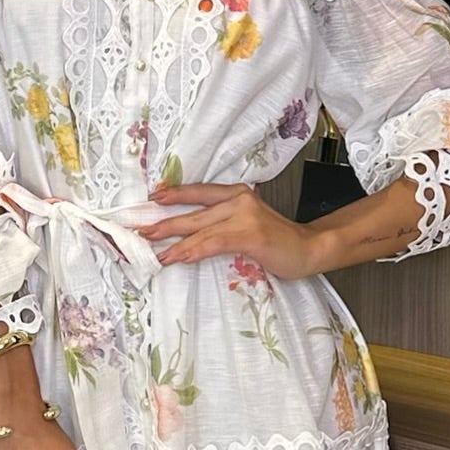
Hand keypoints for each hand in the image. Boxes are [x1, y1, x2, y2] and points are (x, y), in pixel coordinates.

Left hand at [143, 181, 329, 278]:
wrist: (309, 249)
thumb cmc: (277, 241)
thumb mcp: (247, 225)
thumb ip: (223, 224)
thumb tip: (189, 236)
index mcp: (236, 194)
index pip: (198, 192)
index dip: (173, 194)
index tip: (151, 199)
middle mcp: (238, 199)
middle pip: (193, 211)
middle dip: (163, 222)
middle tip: (140, 230)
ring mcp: (244, 215)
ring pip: (200, 229)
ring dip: (174, 243)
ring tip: (154, 252)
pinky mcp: (249, 234)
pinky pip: (213, 243)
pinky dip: (194, 250)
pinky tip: (180, 257)